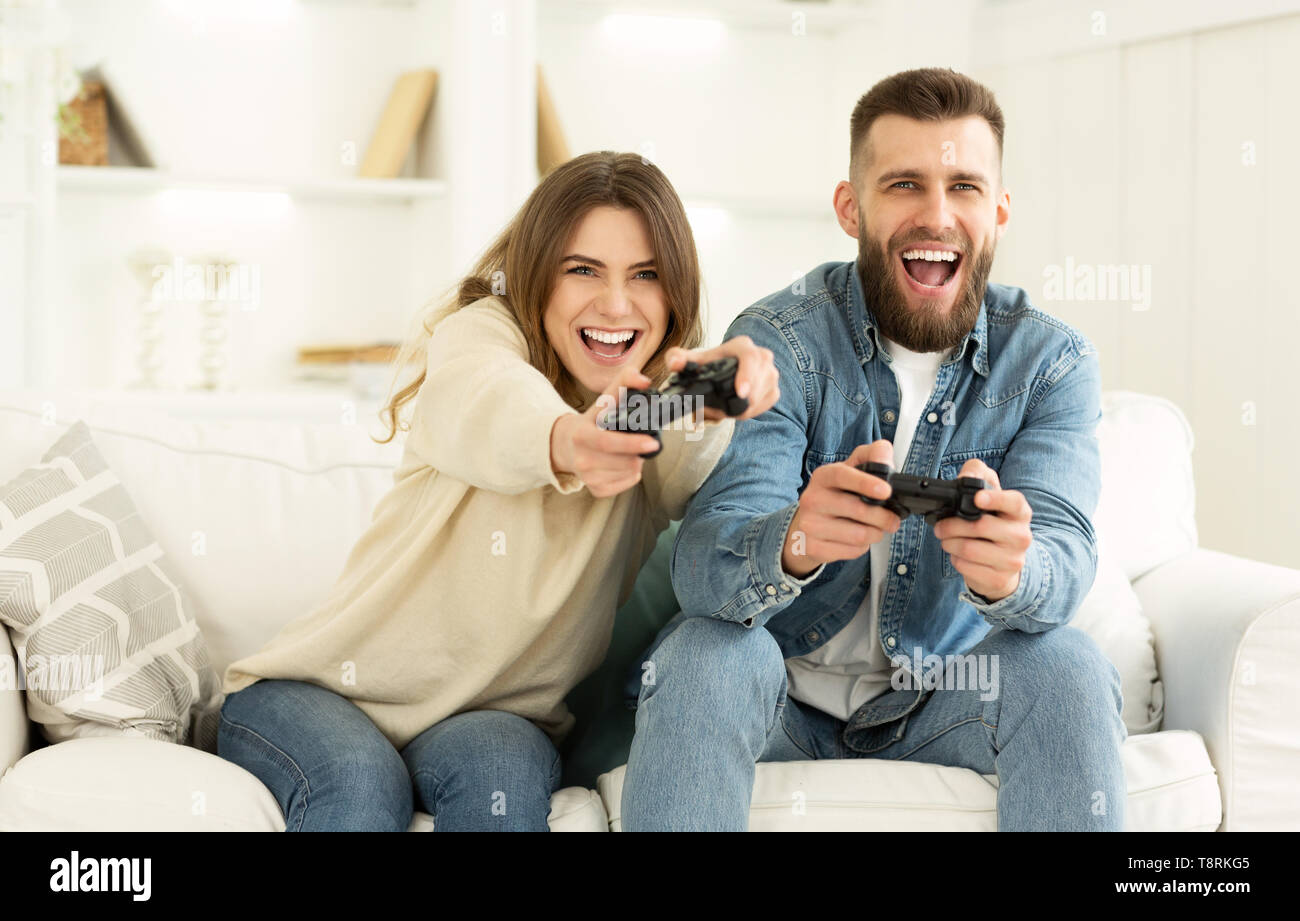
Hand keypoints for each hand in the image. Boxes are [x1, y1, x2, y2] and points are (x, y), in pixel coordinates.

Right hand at [549, 365, 661, 497]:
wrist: (566, 445)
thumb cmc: (592, 420)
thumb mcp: (603, 399)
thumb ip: (625, 381)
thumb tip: (645, 381)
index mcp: (582, 435)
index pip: (608, 442)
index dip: (632, 443)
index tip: (653, 442)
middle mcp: (582, 459)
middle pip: (624, 461)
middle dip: (640, 452)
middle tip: (646, 443)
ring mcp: (587, 477)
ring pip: (628, 473)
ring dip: (637, 461)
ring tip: (631, 451)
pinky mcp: (595, 489)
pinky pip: (626, 484)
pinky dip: (632, 474)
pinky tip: (624, 463)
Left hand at [662, 335, 779, 422]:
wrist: (717, 373)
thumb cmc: (705, 366)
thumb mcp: (688, 361)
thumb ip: (677, 359)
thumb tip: (675, 363)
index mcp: (741, 346)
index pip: (750, 357)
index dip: (747, 375)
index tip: (740, 392)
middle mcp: (761, 355)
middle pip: (762, 377)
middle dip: (746, 397)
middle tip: (726, 411)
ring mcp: (770, 372)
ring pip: (765, 392)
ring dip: (747, 406)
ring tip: (727, 410)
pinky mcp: (773, 387)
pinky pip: (768, 401)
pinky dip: (754, 410)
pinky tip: (740, 409)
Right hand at [781, 440, 900, 577]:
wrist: (808, 523)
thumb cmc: (837, 494)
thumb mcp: (852, 469)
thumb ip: (873, 456)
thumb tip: (886, 459)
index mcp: (823, 476)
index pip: (842, 475)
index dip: (865, 482)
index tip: (886, 491)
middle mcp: (812, 499)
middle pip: (858, 510)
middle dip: (884, 517)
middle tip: (893, 520)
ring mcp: (810, 524)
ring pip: (858, 535)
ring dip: (875, 534)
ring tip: (874, 529)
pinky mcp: (813, 547)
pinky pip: (852, 550)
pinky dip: (862, 547)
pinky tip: (856, 539)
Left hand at [933, 459, 1032, 601]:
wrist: (1005, 563)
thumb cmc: (993, 524)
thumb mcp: (988, 495)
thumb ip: (977, 474)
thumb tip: (966, 475)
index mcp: (1020, 513)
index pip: (1013, 502)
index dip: (995, 499)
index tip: (976, 498)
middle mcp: (1021, 536)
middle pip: (980, 526)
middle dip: (951, 525)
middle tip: (940, 526)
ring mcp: (1012, 560)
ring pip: (969, 549)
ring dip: (949, 543)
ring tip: (946, 539)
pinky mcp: (999, 579)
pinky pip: (966, 567)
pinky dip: (955, 559)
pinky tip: (958, 555)